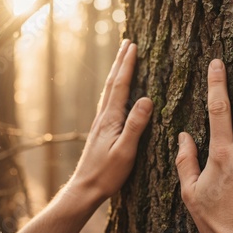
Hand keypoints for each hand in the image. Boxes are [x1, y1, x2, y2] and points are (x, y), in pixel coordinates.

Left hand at [71, 39, 152, 204]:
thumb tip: (147, 99)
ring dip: (116, 73)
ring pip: (109, 91)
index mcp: (110, 119)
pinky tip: (115, 93)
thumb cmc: (106, 173)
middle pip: (112, 83)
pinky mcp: (101, 131)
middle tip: (126, 43)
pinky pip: (108, 102)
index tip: (132, 46)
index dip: (127, 65)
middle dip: (120, 62)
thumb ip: (135, 124)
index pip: (120, 85)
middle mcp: (103, 117)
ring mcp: (100, 124)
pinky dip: (114, 89)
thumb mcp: (125, 151)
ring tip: (121, 61)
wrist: (84, 188)